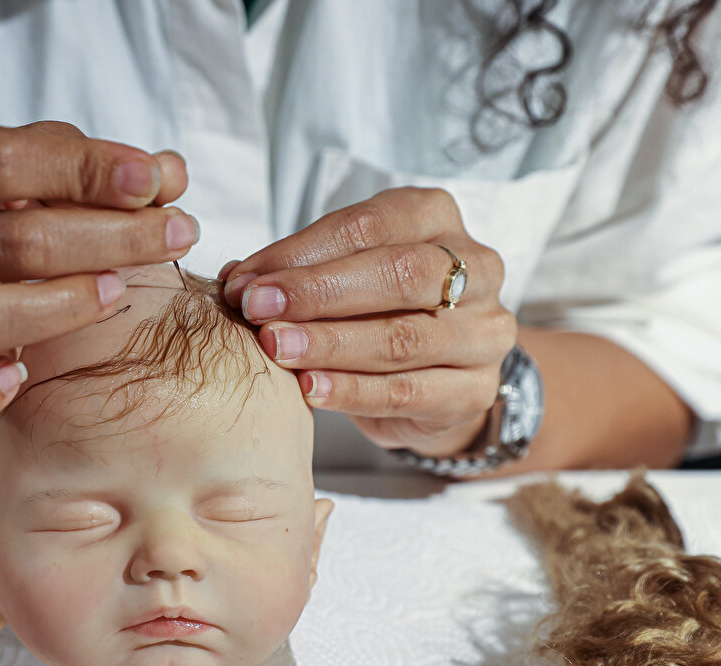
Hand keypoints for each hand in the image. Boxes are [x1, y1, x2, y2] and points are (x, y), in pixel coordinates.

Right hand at [0, 122, 195, 440]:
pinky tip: (20, 377)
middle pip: (8, 241)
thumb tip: (168, 174)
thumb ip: (91, 168)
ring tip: (114, 292)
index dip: (82, 169)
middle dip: (108, 238)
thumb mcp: (31, 168)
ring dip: (61, 307)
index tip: (149, 179)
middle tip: (173, 234)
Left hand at [221, 187, 515, 457]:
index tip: (246, 279)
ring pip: (403, 337)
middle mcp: (476, 269)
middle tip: (258, 310)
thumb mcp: (343, 272)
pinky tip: (309, 388)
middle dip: (318, 293)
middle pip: (399, 274)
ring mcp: (484, 332)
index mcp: (436, 218)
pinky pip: (409, 391)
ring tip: (276, 349)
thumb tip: (236, 278)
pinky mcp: (475, 390)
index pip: (368, 226)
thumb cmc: (380, 309)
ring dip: (329, 344)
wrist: (437, 375)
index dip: (301, 253)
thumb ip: (297, 270)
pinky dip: (352, 390)